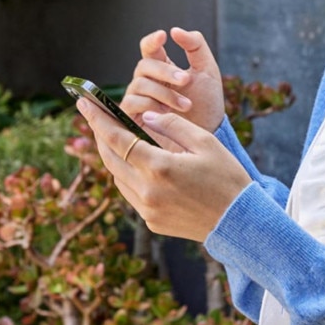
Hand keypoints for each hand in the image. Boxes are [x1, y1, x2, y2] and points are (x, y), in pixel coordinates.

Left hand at [76, 98, 250, 241]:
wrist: (239, 222)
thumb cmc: (227, 177)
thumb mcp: (205, 142)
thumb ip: (173, 126)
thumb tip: (148, 117)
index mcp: (159, 168)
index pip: (118, 139)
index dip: (98, 119)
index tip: (84, 102)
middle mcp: (147, 191)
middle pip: (110, 158)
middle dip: (100, 135)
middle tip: (95, 115)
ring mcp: (147, 210)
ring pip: (118, 177)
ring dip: (114, 156)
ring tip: (115, 137)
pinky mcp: (151, 222)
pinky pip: (131, 194)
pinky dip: (128, 175)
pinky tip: (136, 164)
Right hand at [121, 27, 225, 147]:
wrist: (208, 135)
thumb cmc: (207, 103)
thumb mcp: (207, 71)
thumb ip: (195, 46)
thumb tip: (174, 30)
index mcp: (163, 67)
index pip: (149, 48)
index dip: (152, 40)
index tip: (163, 36)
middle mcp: (148, 81)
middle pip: (144, 65)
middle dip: (165, 71)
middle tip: (186, 80)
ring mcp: (139, 99)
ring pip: (139, 84)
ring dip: (164, 92)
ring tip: (187, 105)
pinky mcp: (134, 118)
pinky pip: (132, 104)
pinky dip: (151, 106)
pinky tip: (168, 114)